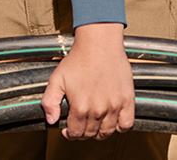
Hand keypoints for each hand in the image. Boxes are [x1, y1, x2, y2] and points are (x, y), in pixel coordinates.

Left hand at [41, 23, 133, 138]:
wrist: (99, 43)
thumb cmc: (79, 58)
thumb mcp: (57, 78)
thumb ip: (50, 101)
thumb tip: (51, 120)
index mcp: (80, 107)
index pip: (76, 133)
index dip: (70, 134)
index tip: (69, 130)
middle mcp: (98, 110)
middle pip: (91, 134)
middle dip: (83, 133)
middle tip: (80, 125)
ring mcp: (114, 106)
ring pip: (107, 132)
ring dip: (99, 132)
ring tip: (94, 124)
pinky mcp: (127, 100)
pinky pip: (127, 124)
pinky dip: (120, 127)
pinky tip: (113, 121)